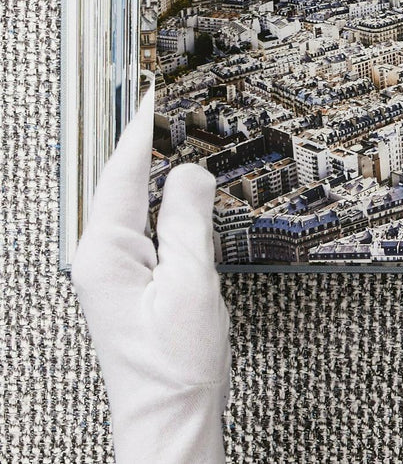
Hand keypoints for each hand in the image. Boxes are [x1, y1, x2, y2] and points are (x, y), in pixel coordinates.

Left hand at [70, 80, 230, 463]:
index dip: (141, 130)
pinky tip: (181, 197)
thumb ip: (190, 222)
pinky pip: (145, 230)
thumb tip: (193, 174)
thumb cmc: (176, 365)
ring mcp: (112, 275)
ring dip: (154, 173)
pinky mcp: (130, 287)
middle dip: (143, 143)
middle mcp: (99, 260)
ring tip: (174, 139)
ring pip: (133, 207)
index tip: (154, 94)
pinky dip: (164, 205)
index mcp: (105, 253)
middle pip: (121, 185)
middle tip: (166, 105)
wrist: (171, 418)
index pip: (123, 174)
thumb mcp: (192, 284)